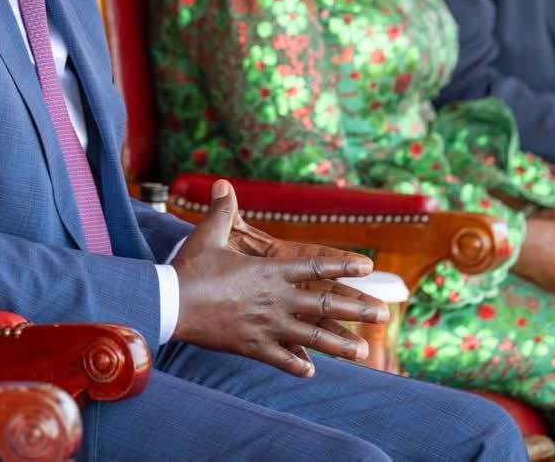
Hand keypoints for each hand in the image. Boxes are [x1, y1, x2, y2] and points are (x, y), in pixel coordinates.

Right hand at [171, 180, 387, 376]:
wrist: (172, 303)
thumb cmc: (190, 268)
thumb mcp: (208, 235)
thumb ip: (222, 211)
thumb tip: (223, 184)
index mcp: (270, 271)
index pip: (315, 267)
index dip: (343, 266)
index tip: (368, 268)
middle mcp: (276, 299)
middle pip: (325, 306)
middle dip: (357, 310)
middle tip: (383, 315)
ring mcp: (268, 326)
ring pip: (312, 338)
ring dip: (340, 345)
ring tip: (364, 352)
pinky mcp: (253, 346)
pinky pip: (282, 359)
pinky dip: (297, 365)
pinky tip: (310, 370)